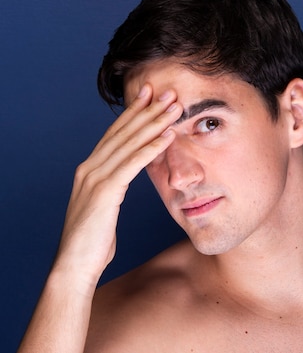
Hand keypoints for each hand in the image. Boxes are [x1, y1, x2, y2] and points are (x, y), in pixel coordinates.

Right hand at [53, 84, 181, 289]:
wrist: (74, 266)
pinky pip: (132, 164)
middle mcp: (89, 167)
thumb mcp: (103, 207)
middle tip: (167, 91)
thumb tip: (122, 180)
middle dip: (146, 109)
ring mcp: (94, 178)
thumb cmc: (92, 242)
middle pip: (123, 132)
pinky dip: (151, 148)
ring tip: (174, 106)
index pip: (114, 134)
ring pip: (129, 143)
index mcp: (89, 169)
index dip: (133, 112)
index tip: (149, 95)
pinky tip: (168, 136)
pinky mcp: (104, 192)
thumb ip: (111, 188)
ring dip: (154, 123)